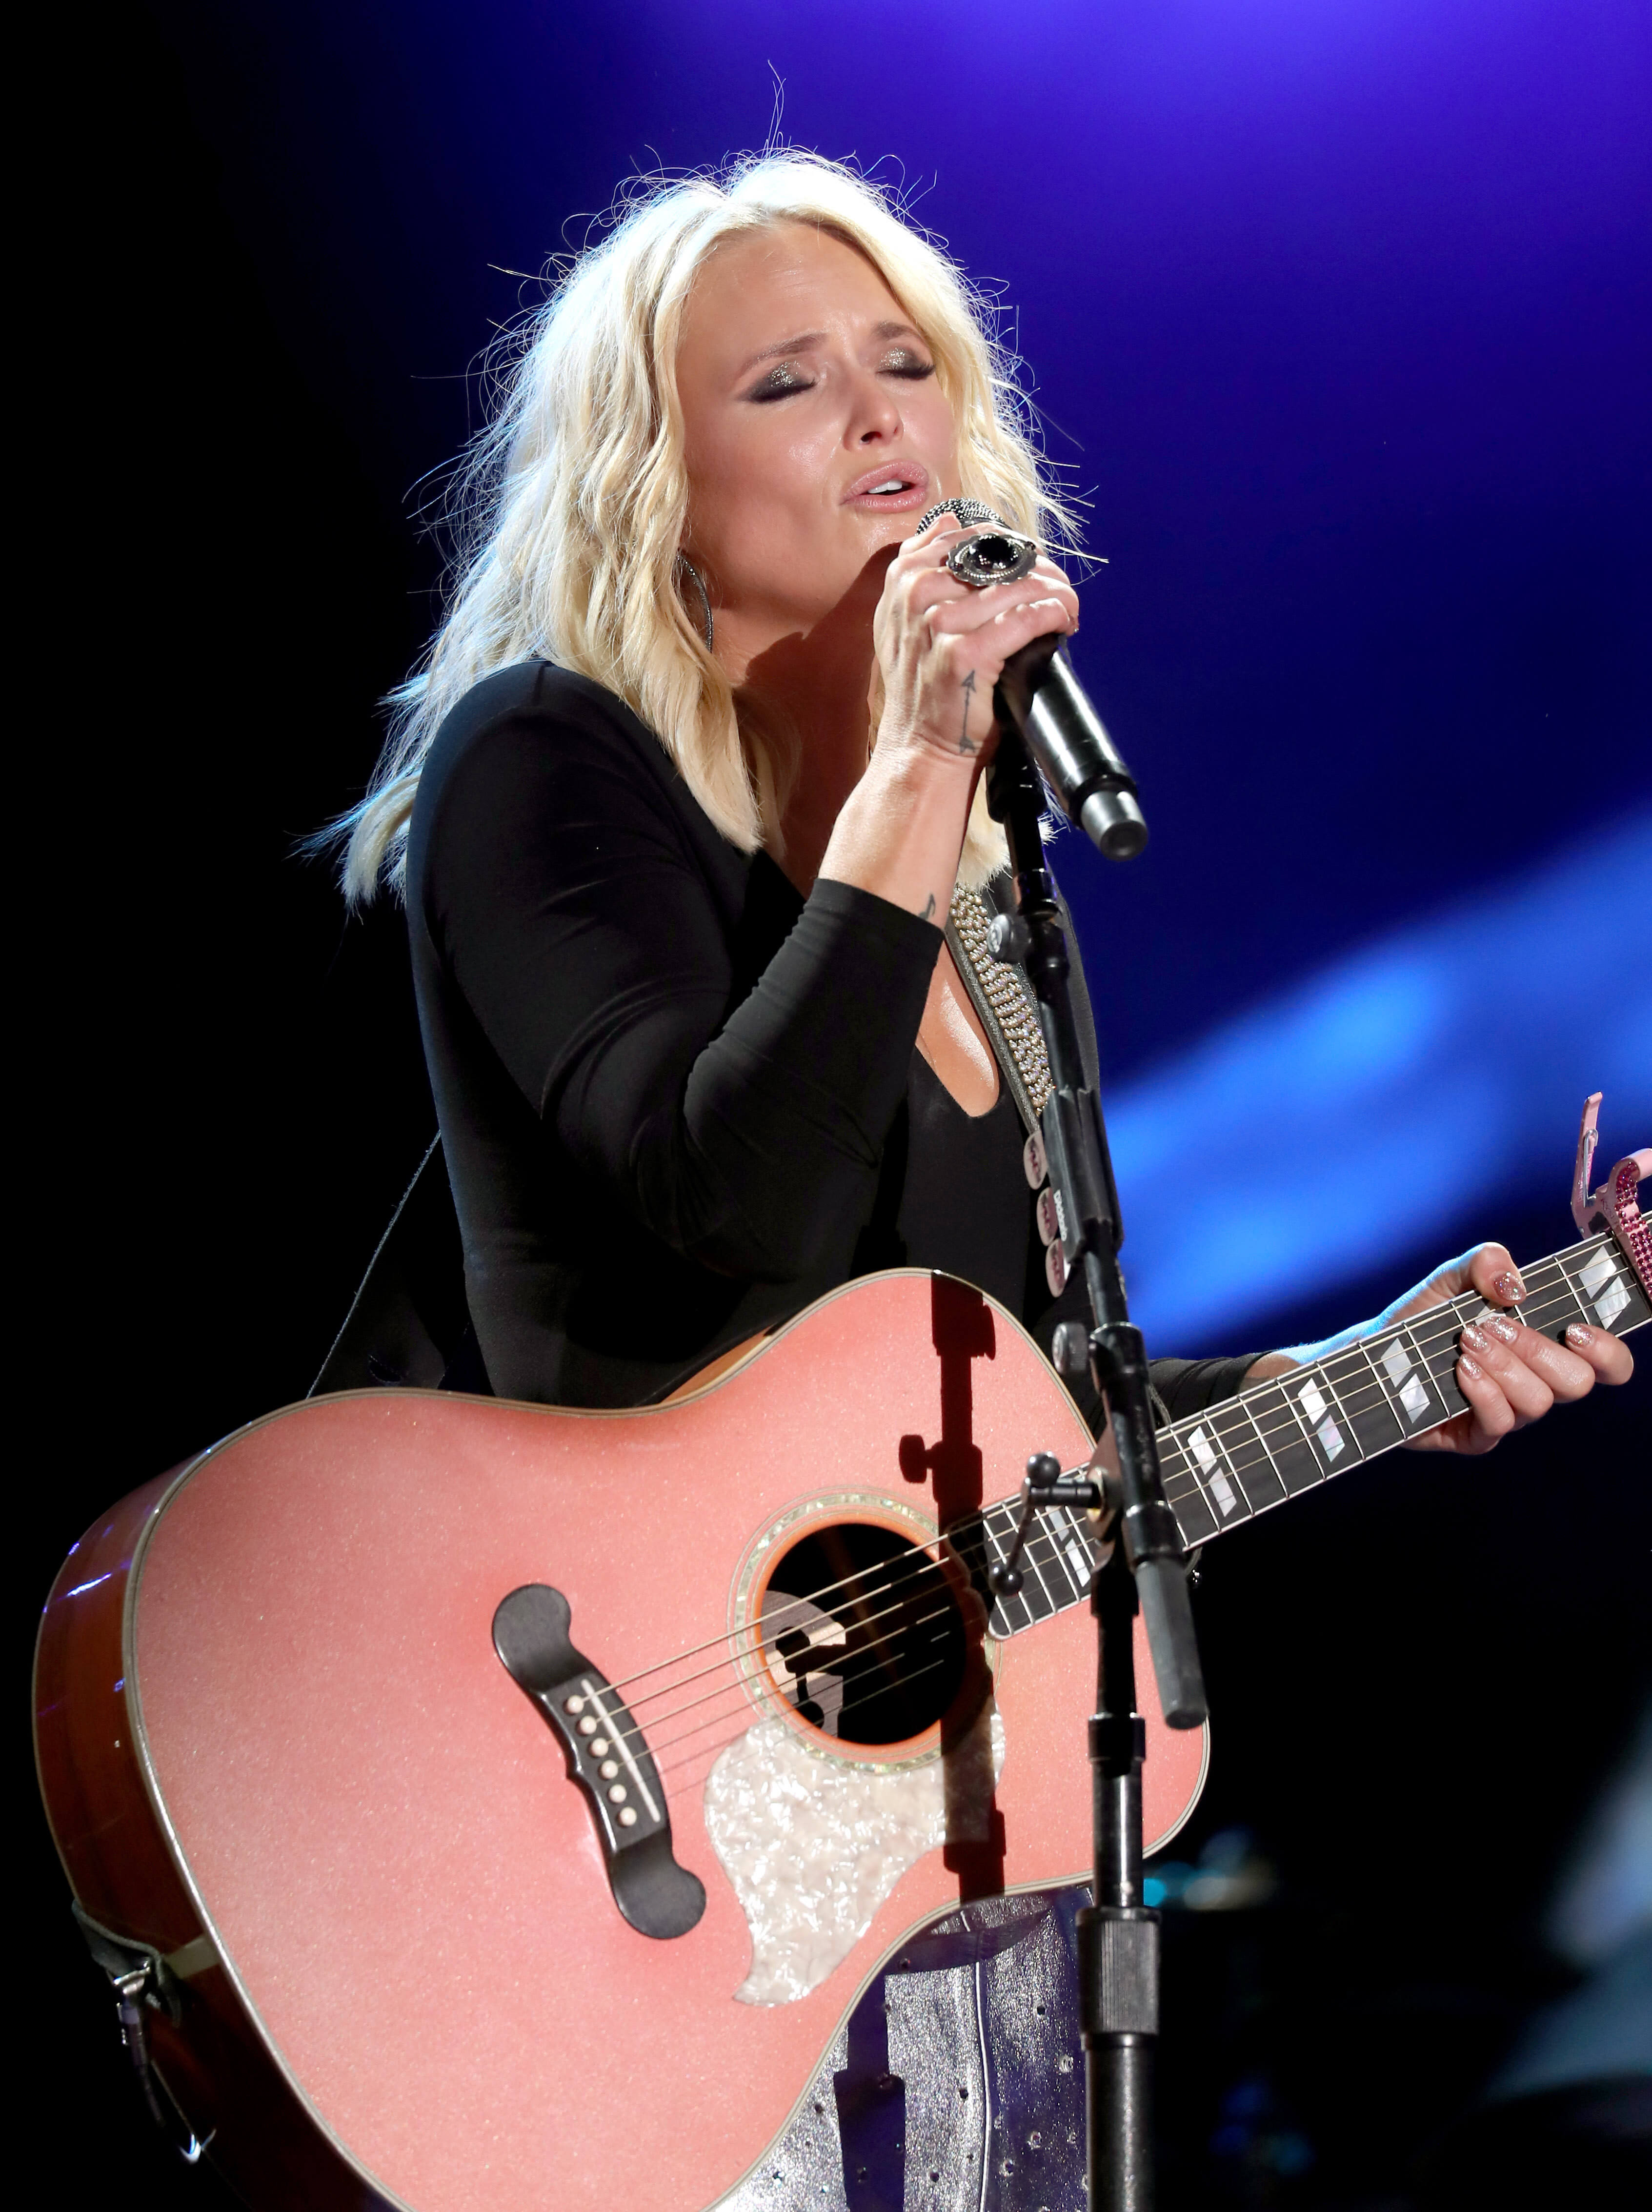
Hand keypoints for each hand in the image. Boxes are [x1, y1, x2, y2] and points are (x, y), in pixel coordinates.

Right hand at [872, 511, 1077, 767]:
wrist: (920, 747)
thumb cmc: (924, 687)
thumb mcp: (903, 619)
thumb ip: (919, 568)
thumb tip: (950, 521)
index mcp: (903, 578)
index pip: (969, 537)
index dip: (1010, 547)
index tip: (1032, 567)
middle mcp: (916, 595)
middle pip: (998, 559)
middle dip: (1040, 570)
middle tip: (1060, 589)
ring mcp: (938, 624)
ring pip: (1017, 586)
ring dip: (1055, 593)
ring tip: (1069, 607)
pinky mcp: (964, 654)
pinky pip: (1025, 619)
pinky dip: (1053, 615)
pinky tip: (1065, 621)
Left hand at [1381, 1242, 1633, 1455]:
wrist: (1374, 1349)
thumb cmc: (1422, 1316)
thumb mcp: (1450, 1277)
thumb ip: (1485, 1262)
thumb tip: (1514, 1286)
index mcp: (1545, 1347)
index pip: (1608, 1364)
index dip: (1607, 1352)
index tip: (1573, 1329)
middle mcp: (1535, 1383)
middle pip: (1577, 1382)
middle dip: (1538, 1349)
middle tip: (1496, 1327)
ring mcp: (1509, 1412)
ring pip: (1539, 1402)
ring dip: (1504, 1365)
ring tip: (1466, 1341)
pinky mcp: (1476, 1436)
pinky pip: (1501, 1423)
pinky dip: (1483, 1391)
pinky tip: (1460, 1368)